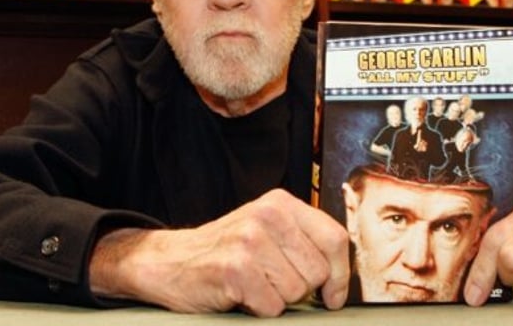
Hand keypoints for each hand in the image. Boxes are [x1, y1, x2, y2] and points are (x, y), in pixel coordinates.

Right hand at [89, 189, 349, 316]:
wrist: (172, 261)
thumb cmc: (224, 250)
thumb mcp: (267, 230)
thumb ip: (303, 242)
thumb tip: (341, 277)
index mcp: (281, 203)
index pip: (334, 238)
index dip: (341, 273)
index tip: (334, 293)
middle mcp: (267, 216)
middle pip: (318, 270)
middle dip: (302, 287)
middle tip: (274, 281)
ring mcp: (250, 241)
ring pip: (297, 291)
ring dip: (278, 298)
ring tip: (255, 284)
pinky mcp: (235, 269)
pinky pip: (272, 306)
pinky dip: (259, 309)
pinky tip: (242, 293)